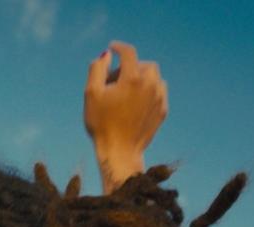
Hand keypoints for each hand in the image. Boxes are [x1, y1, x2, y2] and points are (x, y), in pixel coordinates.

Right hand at [84, 41, 167, 190]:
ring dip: (142, 78)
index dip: (119, 47)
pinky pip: (159, 92)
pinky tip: (136, 102)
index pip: (128, 53)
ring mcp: (159, 98)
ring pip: (154, 77)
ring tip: (126, 90)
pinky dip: (149, 91)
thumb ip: (97, 69)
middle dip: (130, 67)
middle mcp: (150, 84)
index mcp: (132, 78)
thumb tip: (106, 56)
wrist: (119, 152)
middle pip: (144, 64)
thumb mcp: (91, 94)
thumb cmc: (102, 123)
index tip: (112, 48)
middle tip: (115, 79)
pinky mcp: (162, 110)